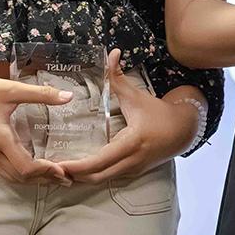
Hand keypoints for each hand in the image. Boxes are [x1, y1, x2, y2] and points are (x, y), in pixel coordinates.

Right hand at [0, 69, 72, 184]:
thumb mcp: (11, 89)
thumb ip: (41, 94)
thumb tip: (69, 97)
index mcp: (0, 137)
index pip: (24, 166)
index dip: (45, 171)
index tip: (63, 169)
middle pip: (20, 177)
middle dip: (43, 179)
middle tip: (65, 177)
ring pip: (11, 177)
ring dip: (32, 180)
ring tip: (53, 177)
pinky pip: (3, 171)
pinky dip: (20, 175)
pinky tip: (33, 169)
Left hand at [59, 50, 199, 183]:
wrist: (184, 131)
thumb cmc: (159, 113)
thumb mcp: (136, 96)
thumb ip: (119, 77)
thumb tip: (112, 53)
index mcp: (131, 143)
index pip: (98, 162)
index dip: (76, 167)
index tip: (57, 164)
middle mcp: (131, 161)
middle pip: (96, 177)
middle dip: (72, 176)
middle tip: (51, 169)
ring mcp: (132, 170)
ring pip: (101, 181)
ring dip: (80, 179)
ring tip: (60, 170)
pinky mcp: (132, 173)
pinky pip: (108, 178)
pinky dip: (92, 176)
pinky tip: (78, 170)